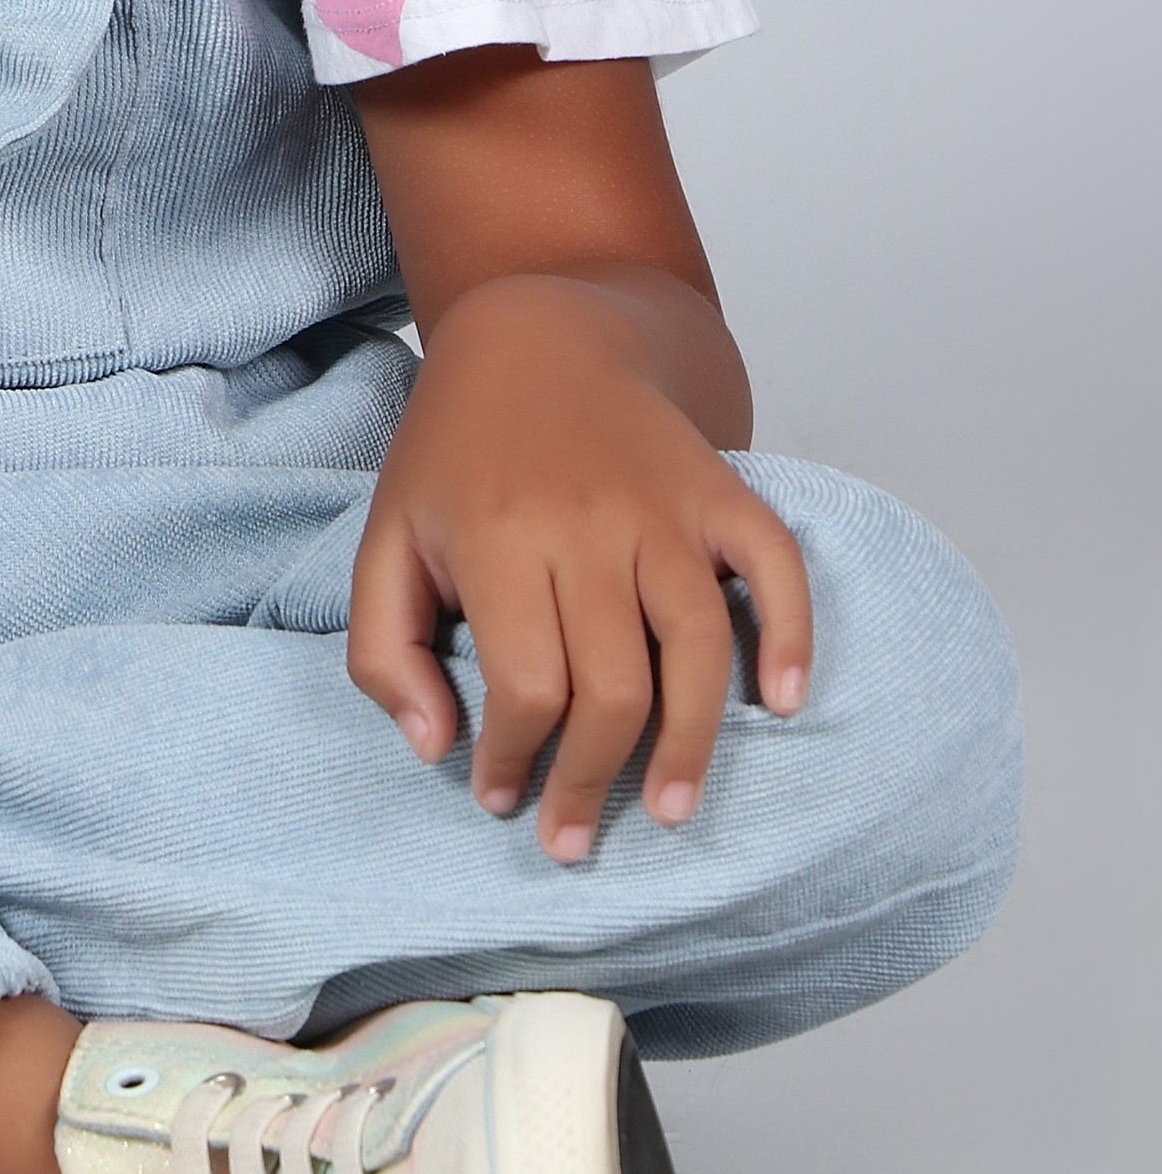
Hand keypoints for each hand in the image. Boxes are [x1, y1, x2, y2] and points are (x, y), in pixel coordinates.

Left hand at [347, 272, 813, 859]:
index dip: (515, 760)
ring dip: (690, 744)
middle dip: (591, 781)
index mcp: (499, 540)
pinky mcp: (718, 489)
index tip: (501, 797)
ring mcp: (663, 506)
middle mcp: (588, 524)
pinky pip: (773, 564)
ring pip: (697, 646)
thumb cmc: (455, 453)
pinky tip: (782, 703)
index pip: (526, 686)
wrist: (536, 334)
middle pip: (613, 686)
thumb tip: (435, 747)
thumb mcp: (386, 540)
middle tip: (573, 839)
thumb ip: (382, 651)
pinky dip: (791, 634)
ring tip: (666, 812)